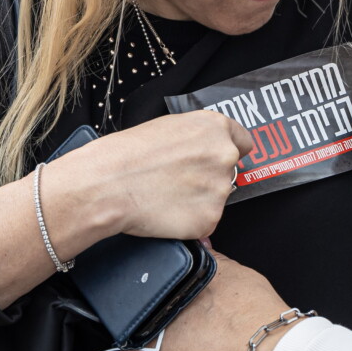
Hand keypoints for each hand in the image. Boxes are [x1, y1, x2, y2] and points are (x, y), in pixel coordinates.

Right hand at [58, 109, 252, 242]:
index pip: (244, 142)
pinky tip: (166, 211)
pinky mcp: (209, 219)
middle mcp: (224, 156)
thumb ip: (196, 138)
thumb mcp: (167, 127)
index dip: (229, 152)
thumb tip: (206, 152)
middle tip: (177, 181)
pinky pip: (205, 222)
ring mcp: (219, 190)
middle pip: (229, 172)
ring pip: (216, 198)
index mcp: (215, 128)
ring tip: (165, 195)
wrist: (107, 184)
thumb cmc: (127, 153)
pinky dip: (189, 222)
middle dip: (209, 178)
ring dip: (198, 201)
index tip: (216, 161)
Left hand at [121, 252, 293, 350]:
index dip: (166, 293)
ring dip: (151, 340)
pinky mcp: (150, 349)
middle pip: (146, 303)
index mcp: (184, 270)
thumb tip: (206, 248)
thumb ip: (217, 260)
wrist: (259, 348)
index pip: (161, 275)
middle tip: (173, 330)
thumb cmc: (256, 315)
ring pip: (138, 329)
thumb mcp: (239, 273)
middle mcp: (164, 292)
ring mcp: (154, 319)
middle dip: (158, 317)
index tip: (172, 306)